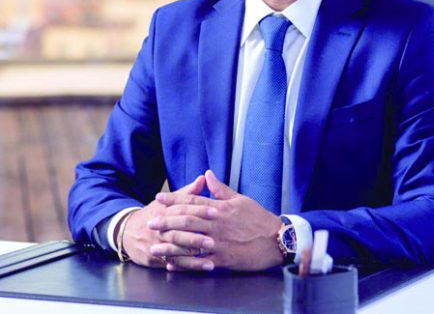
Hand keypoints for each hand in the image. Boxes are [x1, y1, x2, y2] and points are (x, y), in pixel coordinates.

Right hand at [121, 175, 205, 267]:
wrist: (126, 231)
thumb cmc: (154, 214)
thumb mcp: (167, 202)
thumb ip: (187, 193)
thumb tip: (203, 178)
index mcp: (165, 211)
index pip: (183, 209)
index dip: (200, 210)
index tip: (216, 211)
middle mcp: (160, 228)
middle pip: (178, 231)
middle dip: (196, 236)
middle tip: (213, 240)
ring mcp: (156, 244)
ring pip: (176, 250)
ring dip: (194, 255)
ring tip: (210, 257)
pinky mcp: (154, 259)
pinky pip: (173, 263)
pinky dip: (188, 266)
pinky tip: (203, 267)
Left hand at [149, 170, 282, 271]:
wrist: (276, 240)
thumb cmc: (259, 218)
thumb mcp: (241, 199)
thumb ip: (221, 189)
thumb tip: (208, 175)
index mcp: (221, 208)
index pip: (193, 201)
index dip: (174, 199)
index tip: (159, 198)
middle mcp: (217, 224)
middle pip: (186, 221)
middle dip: (166, 221)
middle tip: (151, 222)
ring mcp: (219, 242)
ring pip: (189, 242)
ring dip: (170, 245)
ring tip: (154, 246)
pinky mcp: (223, 258)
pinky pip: (199, 261)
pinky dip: (185, 263)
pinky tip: (172, 264)